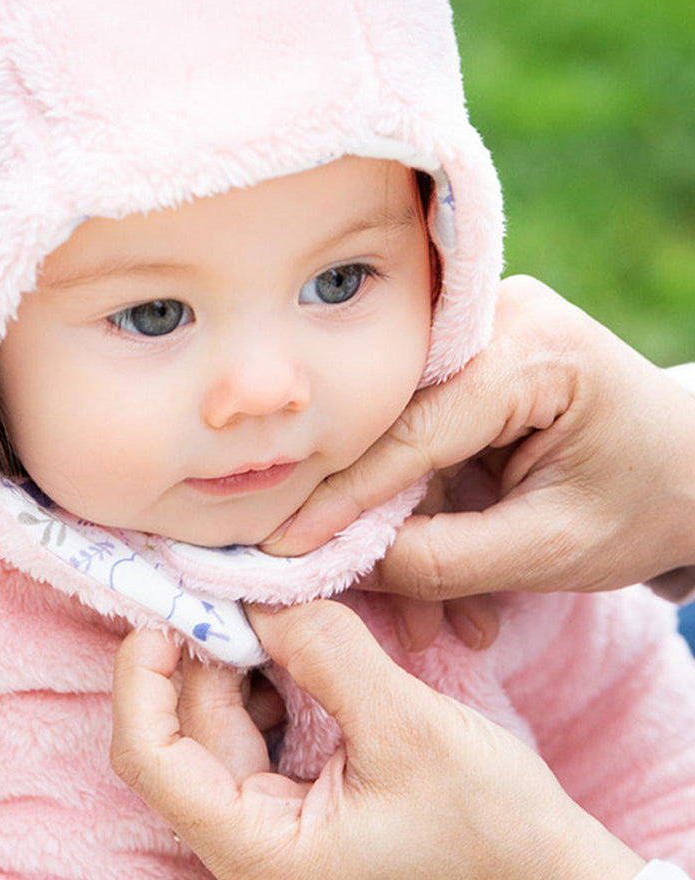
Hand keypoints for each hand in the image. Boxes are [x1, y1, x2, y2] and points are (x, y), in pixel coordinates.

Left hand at [111, 601, 643, 879]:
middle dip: (203, 651)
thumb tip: (262, 597)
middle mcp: (252, 843)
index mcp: (259, 850)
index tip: (165, 608)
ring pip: (220, 725)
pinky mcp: (301, 805)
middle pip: (185, 730)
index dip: (141, 678)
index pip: (151, 758)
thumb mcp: (408, 730)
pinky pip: (257, 731)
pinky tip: (294, 646)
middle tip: (233, 582)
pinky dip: (266, 680)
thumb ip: (327, 654)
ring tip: (271, 609)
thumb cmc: (493, 833)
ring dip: (237, 661)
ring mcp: (275, 826)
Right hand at [259, 275, 694, 599]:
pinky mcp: (467, 358)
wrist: (694, 471)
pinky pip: (421, 436)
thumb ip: (446, 561)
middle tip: (344, 586)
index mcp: (532, 347)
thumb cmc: (644, 506)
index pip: (412, 428)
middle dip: (376, 519)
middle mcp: (495, 317)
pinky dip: (426, 505)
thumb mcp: (553, 550)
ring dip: (408, 527)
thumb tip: (346, 563)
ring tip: (432, 620)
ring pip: (403, 439)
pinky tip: (440, 575)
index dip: (344, 495)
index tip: (284, 547)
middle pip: (394, 426)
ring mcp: (478, 331)